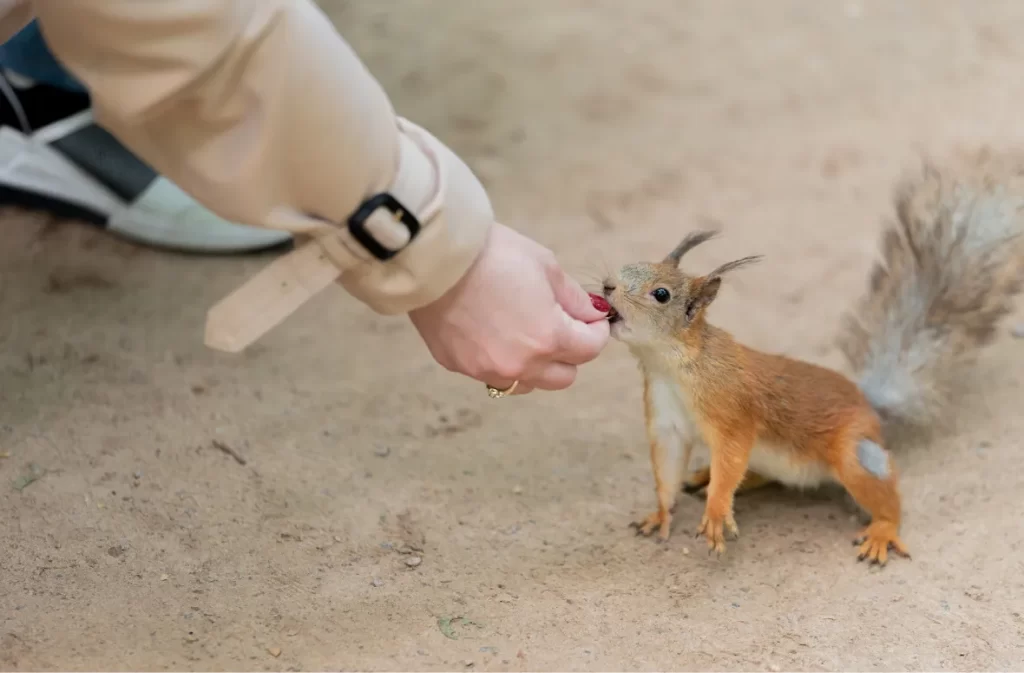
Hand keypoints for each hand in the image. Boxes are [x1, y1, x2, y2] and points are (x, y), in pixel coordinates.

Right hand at [409, 223, 609, 393]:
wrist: (435, 258)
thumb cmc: (494, 255)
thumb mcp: (546, 266)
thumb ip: (574, 298)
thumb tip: (591, 314)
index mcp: (549, 338)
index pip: (590, 350)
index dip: (597, 331)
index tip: (592, 317)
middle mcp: (521, 364)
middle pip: (563, 377)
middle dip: (570, 353)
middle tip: (562, 326)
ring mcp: (487, 370)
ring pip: (527, 383)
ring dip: (536, 364)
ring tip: (524, 333)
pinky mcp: (459, 366)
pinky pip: (491, 373)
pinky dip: (500, 359)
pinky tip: (491, 331)